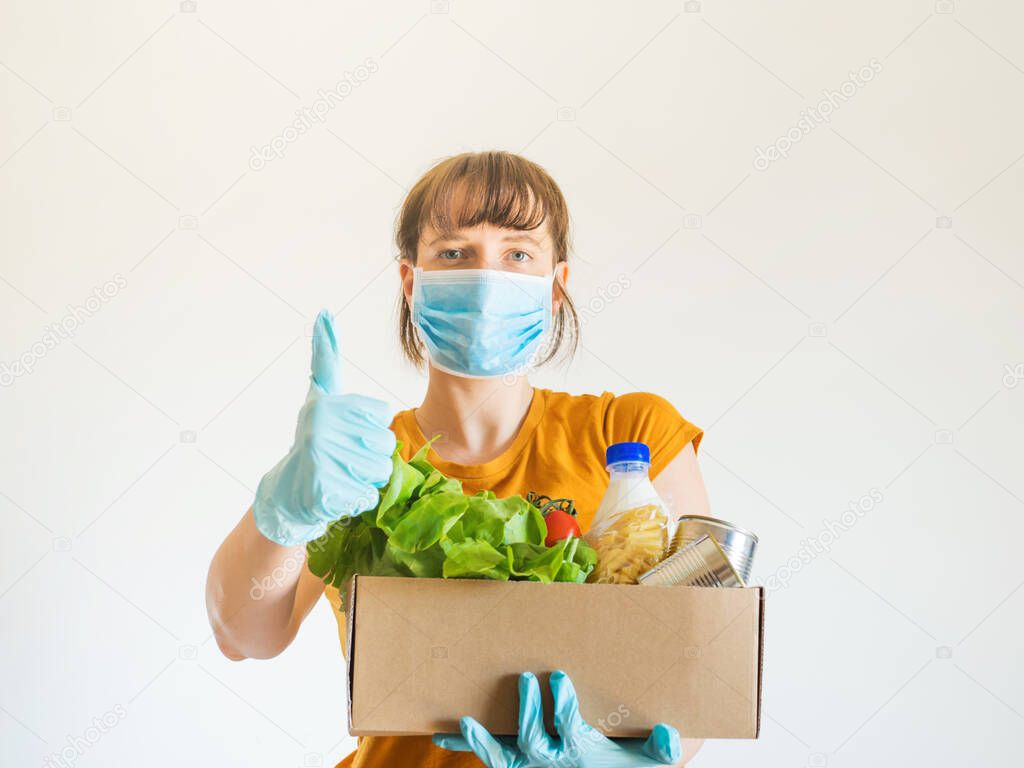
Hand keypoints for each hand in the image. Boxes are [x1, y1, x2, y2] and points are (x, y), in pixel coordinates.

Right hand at [252, 309, 396, 545]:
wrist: (289, 490)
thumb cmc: (313, 440)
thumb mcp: (320, 395)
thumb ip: (325, 357)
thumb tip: (324, 313)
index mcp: (328, 404)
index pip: (382, 415)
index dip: (370, 429)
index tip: (347, 433)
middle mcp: (322, 427)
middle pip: (385, 444)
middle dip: (370, 456)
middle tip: (344, 459)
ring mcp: (322, 458)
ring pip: (380, 470)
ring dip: (366, 478)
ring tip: (342, 475)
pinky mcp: (325, 489)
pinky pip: (368, 495)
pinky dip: (357, 500)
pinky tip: (338, 493)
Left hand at [433, 670, 680, 767]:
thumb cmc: (620, 763)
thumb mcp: (643, 760)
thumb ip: (658, 749)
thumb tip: (670, 736)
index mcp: (579, 751)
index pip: (568, 727)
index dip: (561, 704)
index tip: (557, 676)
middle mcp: (550, 761)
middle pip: (533, 739)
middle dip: (528, 710)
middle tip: (525, 677)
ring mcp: (528, 765)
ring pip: (503, 755)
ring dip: (482, 740)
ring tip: (464, 721)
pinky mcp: (513, 763)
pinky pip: (489, 757)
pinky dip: (467, 745)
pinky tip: (442, 735)